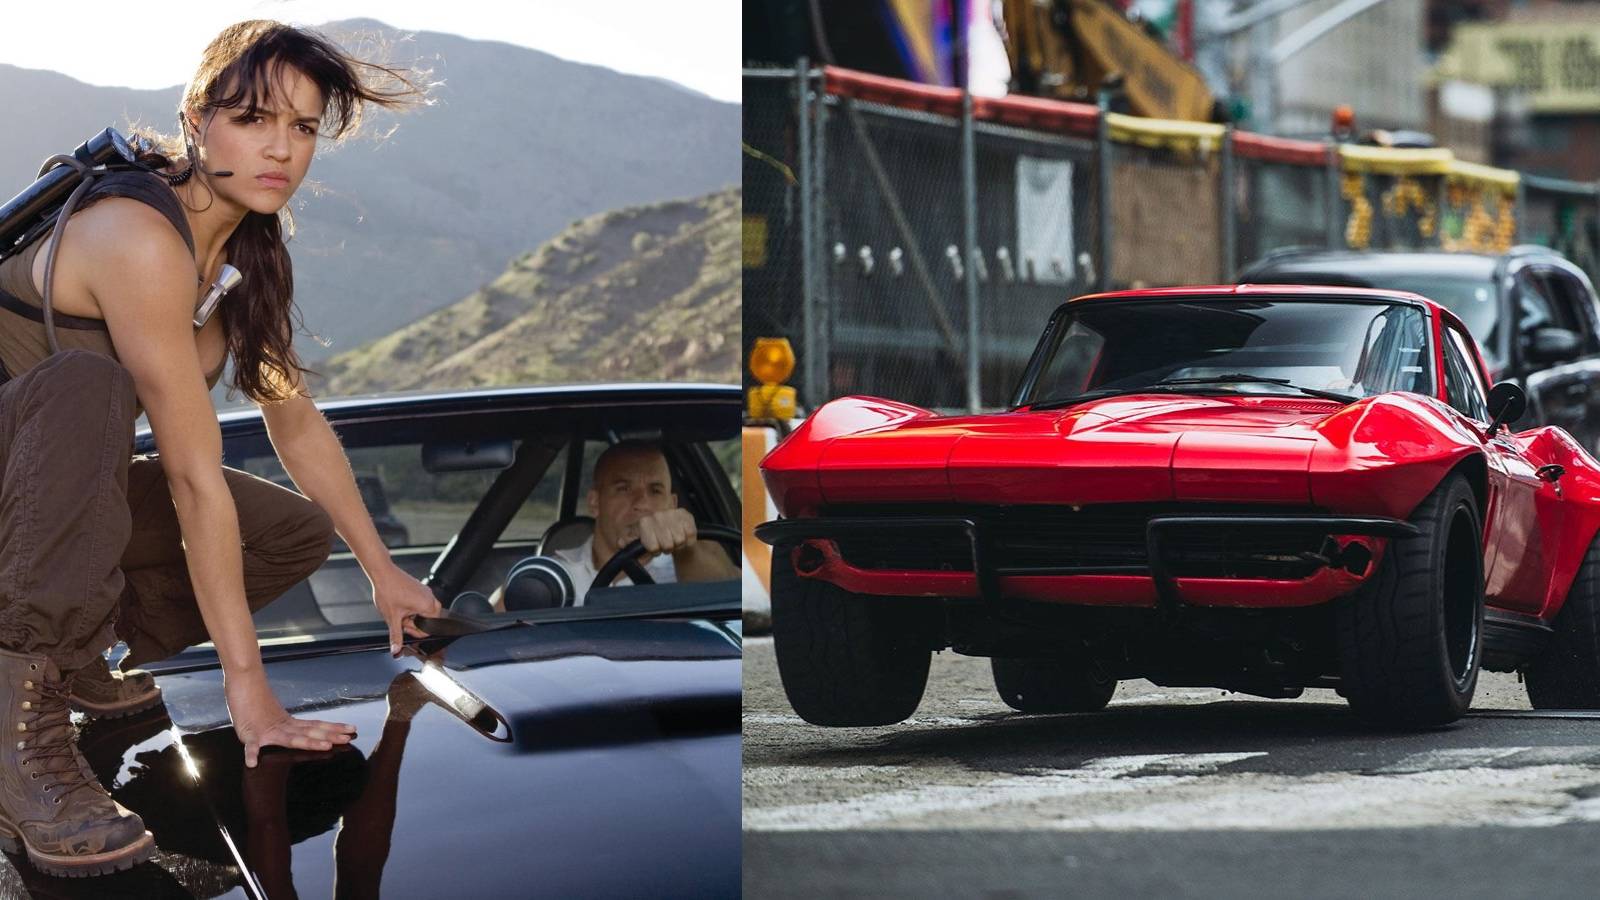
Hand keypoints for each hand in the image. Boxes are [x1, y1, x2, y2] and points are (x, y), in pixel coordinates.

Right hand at [226, 672, 356, 767]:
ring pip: (291, 738)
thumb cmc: (256, 700)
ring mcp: (267, 730)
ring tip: (325, 746)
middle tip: (348, 738)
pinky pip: (249, 746)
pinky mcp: (249, 734)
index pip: (316, 726)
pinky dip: (251, 754)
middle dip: (330, 736)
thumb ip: (286, 726)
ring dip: (309, 742)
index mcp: (289, 723)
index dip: (333, 728)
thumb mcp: (274, 716)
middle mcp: (282, 726)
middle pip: (310, 732)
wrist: (243, 682)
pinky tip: (253, 762)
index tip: (351, 729)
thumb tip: (301, 731)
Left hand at [371, 567, 443, 655]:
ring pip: (422, 613)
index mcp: (428, 606)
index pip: (428, 629)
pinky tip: (400, 603)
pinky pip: (420, 604)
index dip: (414, 630)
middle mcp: (431, 598)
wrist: (383, 572)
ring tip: (399, 609)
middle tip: (400, 617)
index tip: (403, 626)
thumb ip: (396, 636)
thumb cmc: (388, 590)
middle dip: (412, 623)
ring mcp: (426, 592)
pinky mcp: (421, 589)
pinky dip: (411, 607)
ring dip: (411, 615)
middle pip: (426, 621)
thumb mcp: (392, 618)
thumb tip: (396, 649)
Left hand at [636, 508, 697, 555]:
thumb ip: (638, 546)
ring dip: (679, 544)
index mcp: (644, 522)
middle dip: (669, 548)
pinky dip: (689, 540)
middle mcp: (657, 515)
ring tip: (675, 540)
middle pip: (667, 545)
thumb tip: (628, 546)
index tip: (657, 547)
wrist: (674, 531)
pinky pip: (690, 536)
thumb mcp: (646, 543)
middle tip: (667, 544)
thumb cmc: (659, 539)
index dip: (656, 551)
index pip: (653, 548)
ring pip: (679, 540)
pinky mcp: (687, 516)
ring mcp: (673, 513)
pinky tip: (684, 535)